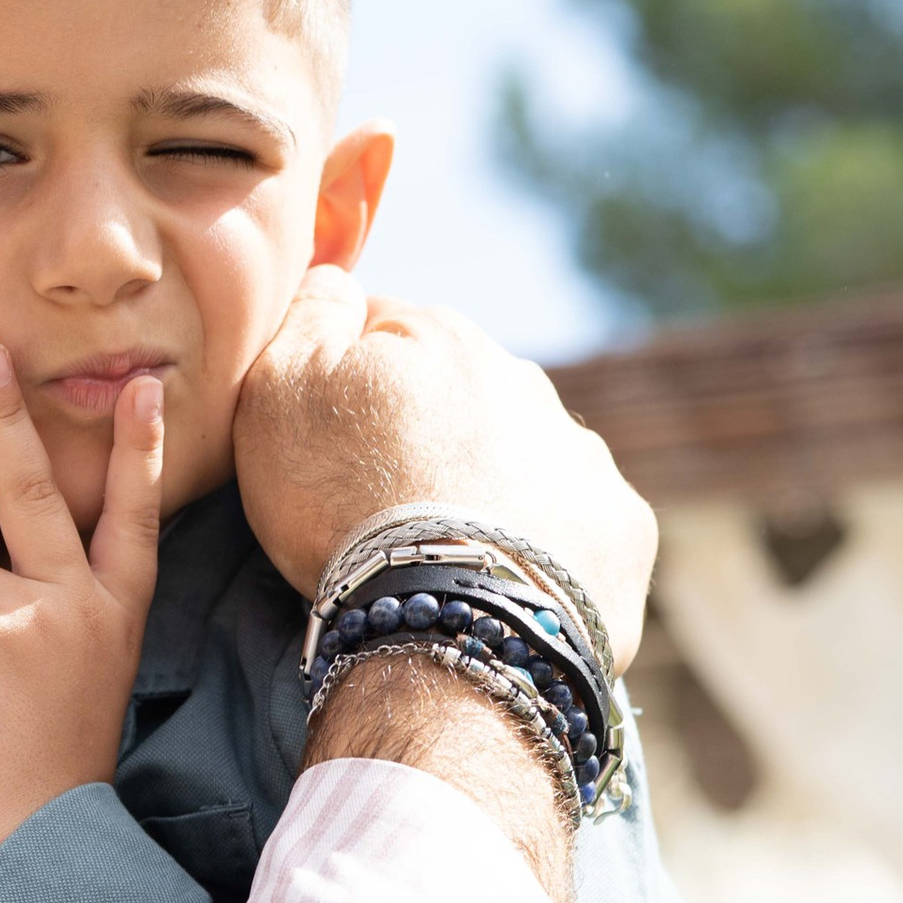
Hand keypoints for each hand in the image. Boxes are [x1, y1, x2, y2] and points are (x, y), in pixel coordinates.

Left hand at [0, 346, 162, 885]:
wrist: (32, 857)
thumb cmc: (39, 786)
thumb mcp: (69, 687)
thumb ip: (46, 621)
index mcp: (114, 616)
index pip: (132, 518)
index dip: (137, 452)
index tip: (144, 390)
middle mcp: (82, 604)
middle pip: (37, 489)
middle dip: (5, 414)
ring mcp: (32, 614)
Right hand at [236, 276, 654, 671]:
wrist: (454, 625)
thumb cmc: (347, 506)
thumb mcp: (279, 392)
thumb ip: (307, 315)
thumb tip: (337, 278)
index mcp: (439, 337)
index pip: (381, 332)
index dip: (344, 385)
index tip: (325, 445)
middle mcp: (523, 379)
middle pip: (458, 396)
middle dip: (425, 436)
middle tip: (381, 510)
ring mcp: (582, 453)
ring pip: (522, 456)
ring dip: (488, 487)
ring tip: (446, 554)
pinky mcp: (624, 527)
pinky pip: (575, 524)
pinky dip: (542, 544)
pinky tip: (505, 582)